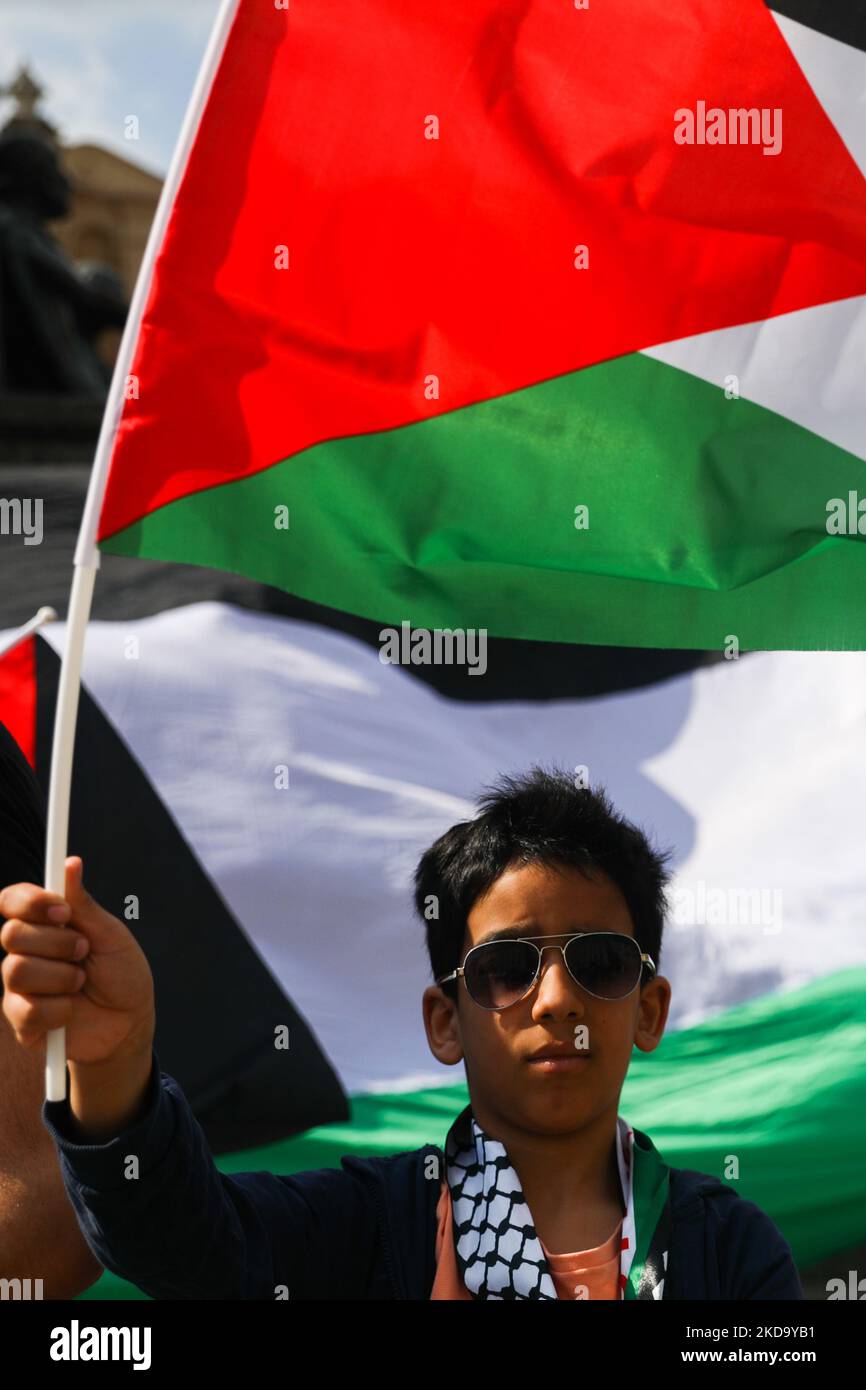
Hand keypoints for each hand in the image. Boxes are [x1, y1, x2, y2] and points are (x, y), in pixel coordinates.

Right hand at [0, 856, 154, 1065]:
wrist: (130, 1023)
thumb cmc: (122, 974)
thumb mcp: (111, 936)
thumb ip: (84, 905)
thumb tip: (70, 863)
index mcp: (44, 925)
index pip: (12, 900)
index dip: (30, 902)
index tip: (63, 911)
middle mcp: (25, 952)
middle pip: (11, 934)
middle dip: (56, 943)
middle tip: (84, 952)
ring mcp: (20, 987)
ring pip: (16, 971)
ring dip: (61, 977)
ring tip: (81, 983)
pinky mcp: (21, 1021)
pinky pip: (27, 1010)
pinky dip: (60, 1010)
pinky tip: (72, 1012)